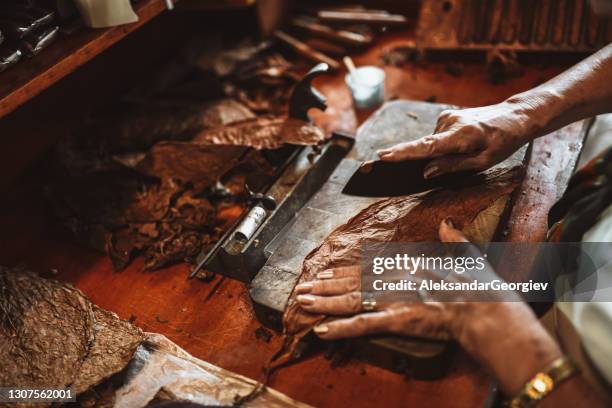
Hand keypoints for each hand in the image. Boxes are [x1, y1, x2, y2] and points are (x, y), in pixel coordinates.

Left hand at [295, 219, 561, 394]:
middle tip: (301, 289)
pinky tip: (322, 330)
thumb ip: (453, 239)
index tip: (325, 274)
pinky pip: (365, 325)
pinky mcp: (399, 320)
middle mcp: (396, 279)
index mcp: (409, 264)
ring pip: (352, 300)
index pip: (368, 268)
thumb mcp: (467, 256)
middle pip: (353, 283)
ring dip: (324, 302)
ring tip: (302, 302)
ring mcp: (395, 299)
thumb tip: (446, 224)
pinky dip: (342, 328)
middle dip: (324, 287)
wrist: (489, 311)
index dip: (343, 272)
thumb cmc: (480, 287)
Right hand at [376, 101, 536, 177]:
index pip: (427, 147)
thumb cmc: (502, 142)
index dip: (405, 153)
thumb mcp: (483, 162)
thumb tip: (426, 171)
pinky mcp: (446, 116)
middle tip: (446, 162)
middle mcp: (450, 123)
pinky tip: (462, 144)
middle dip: (427, 160)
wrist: (514, 117)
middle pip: (427, 148)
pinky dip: (442, 145)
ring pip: (432, 144)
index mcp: (462, 136)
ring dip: (441, 152)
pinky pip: (436, 137)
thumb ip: (453, 166)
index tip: (384, 156)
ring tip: (467, 151)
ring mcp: (447, 118)